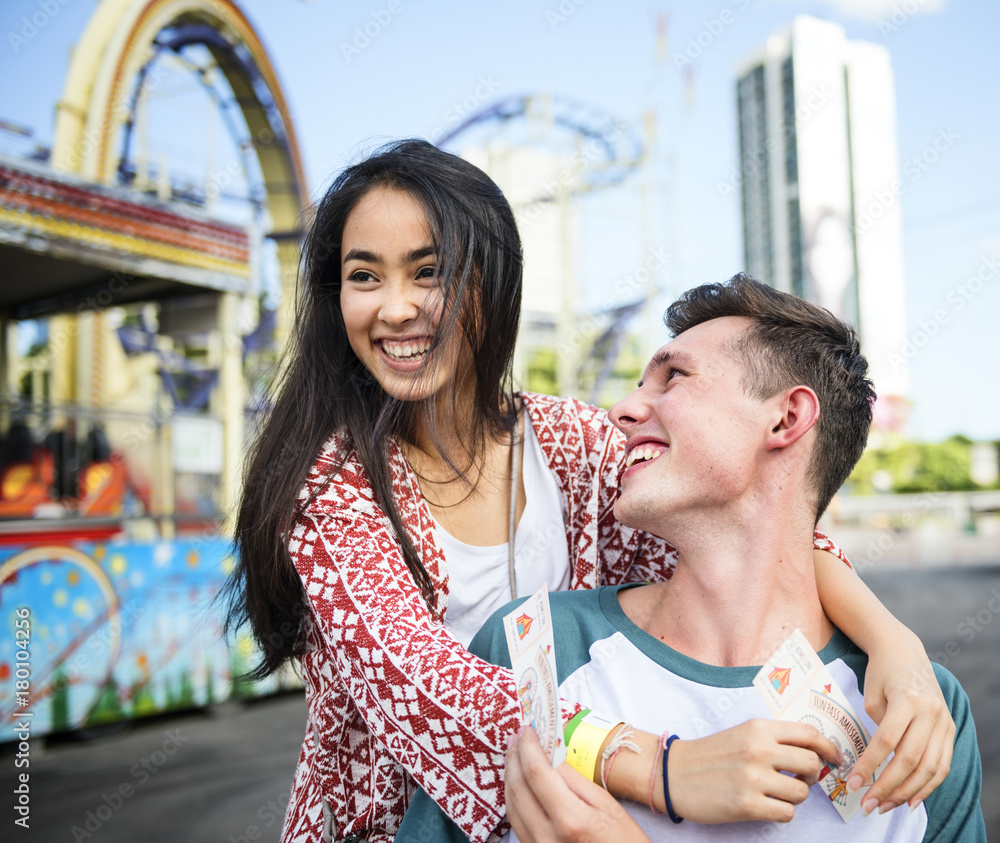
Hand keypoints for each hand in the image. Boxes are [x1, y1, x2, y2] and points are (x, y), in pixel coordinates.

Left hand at [505, 727, 651, 842]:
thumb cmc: (624, 840)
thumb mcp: (606, 804)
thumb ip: (573, 778)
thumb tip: (550, 754)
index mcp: (569, 820)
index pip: (537, 773)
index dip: (529, 746)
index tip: (528, 728)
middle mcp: (546, 837)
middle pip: (518, 787)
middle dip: (515, 756)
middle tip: (518, 735)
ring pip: (511, 805)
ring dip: (510, 774)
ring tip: (515, 753)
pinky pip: (516, 821)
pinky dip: (514, 796)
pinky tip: (518, 781)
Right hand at [668, 720, 842, 823]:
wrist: (674, 773)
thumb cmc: (711, 754)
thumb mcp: (742, 734)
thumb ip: (774, 740)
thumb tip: (814, 754)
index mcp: (759, 729)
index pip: (809, 734)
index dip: (829, 748)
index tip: (834, 758)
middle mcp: (758, 750)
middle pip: (811, 764)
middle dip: (812, 776)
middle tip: (799, 779)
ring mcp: (753, 778)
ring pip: (802, 793)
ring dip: (794, 797)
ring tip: (776, 793)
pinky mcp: (747, 805)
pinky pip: (786, 813)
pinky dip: (782, 813)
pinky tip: (766, 806)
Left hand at [850, 633, 954, 814]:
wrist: (904, 651)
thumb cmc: (880, 672)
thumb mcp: (871, 696)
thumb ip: (878, 729)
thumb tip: (877, 765)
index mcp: (907, 700)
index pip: (887, 742)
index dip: (869, 766)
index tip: (852, 784)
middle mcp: (931, 712)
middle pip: (910, 759)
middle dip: (887, 787)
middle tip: (867, 805)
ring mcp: (945, 721)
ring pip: (931, 768)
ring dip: (908, 792)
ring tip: (885, 807)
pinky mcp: (950, 729)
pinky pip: (943, 764)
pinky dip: (928, 785)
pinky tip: (911, 800)